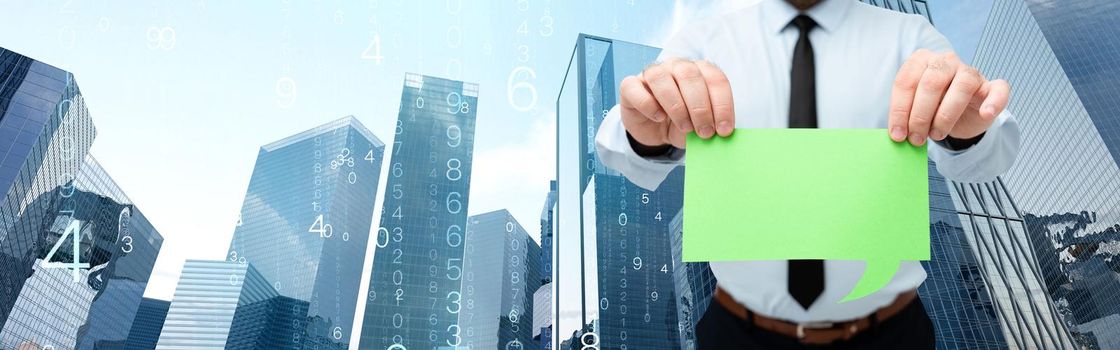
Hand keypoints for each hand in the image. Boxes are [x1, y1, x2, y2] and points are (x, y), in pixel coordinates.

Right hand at [619, 59, 734, 148]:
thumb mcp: (700, 126)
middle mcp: (676, 66)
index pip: (715, 79)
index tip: (724, 130)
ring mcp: (652, 73)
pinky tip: (658, 118)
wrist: (655, 131)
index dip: (722, 105)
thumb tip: (722, 135)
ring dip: (677, 106)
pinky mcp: (630, 86)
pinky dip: (648, 105)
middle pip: (689, 75)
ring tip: (685, 127)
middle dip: (700, 107)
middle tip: (705, 132)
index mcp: (699, 71)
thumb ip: (711, 125)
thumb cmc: (682, 123)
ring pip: (662, 78)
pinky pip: (635, 88)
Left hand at [889, 49, 1009, 145]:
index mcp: (921, 61)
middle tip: (916, 139)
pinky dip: (994, 102)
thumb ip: (905, 116)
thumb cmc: (931, 109)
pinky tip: (986, 114)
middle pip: (931, 83)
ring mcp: (970, 71)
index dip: (900, 111)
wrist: (960, 115)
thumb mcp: (913, 109)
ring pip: (962, 86)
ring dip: (946, 115)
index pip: (905, 82)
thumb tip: (896, 135)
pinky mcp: (992, 86)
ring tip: (936, 135)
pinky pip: (999, 89)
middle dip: (920, 116)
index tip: (897, 135)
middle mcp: (945, 61)